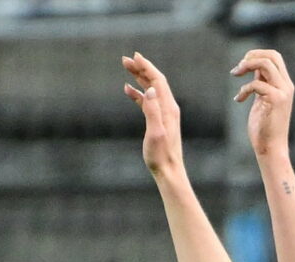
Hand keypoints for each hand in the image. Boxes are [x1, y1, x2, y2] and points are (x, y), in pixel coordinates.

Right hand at [121, 52, 185, 180]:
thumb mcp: (155, 132)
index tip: (134, 56)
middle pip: (155, 81)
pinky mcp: (159, 121)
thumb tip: (151, 89)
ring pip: (152, 90)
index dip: (146, 67)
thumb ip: (153, 110)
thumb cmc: (160, 155)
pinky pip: (149, 101)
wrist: (169, 172)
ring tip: (126, 68)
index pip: (158, 80)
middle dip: (141, 69)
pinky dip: (139, 93)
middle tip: (125, 59)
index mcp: (168, 108)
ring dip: (139, 78)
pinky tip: (128, 90)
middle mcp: (168, 108)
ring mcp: (165, 114)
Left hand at [231, 47, 294, 158]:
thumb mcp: (263, 99)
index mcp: (284, 84)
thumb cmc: (265, 127)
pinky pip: (256, 84)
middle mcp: (286, 86)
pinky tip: (238, 100)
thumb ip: (262, 82)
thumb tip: (253, 66)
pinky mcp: (275, 100)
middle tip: (238, 68)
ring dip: (246, 65)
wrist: (271, 148)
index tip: (242, 64)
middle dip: (252, 55)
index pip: (275, 57)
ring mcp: (282, 92)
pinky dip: (243, 89)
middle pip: (272, 55)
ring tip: (235, 74)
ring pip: (265, 64)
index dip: (257, 54)